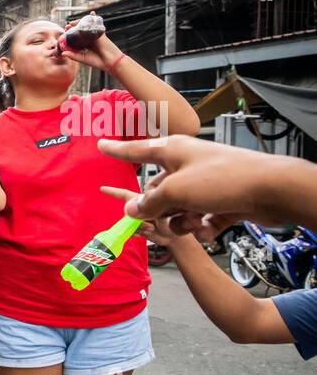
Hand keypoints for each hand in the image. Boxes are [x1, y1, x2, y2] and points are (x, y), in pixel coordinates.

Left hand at [57, 13, 123, 70]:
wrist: (109, 62)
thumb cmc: (96, 61)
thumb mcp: (82, 58)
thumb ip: (73, 55)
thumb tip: (62, 54)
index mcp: (82, 45)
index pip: (74, 38)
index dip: (68, 34)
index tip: (63, 32)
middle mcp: (87, 39)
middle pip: (79, 31)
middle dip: (73, 27)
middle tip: (67, 26)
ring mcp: (93, 35)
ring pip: (86, 27)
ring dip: (80, 22)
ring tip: (73, 22)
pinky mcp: (100, 33)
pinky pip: (97, 24)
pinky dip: (94, 18)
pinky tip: (92, 13)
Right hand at [97, 135, 292, 238]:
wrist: (272, 190)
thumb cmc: (224, 179)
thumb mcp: (176, 191)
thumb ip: (149, 202)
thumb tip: (131, 210)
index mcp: (173, 151)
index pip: (137, 150)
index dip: (117, 150)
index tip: (101, 145)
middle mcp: (187, 164)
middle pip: (158, 190)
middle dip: (158, 210)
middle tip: (159, 221)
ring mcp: (205, 182)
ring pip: (178, 207)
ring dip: (182, 222)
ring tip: (196, 224)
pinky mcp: (220, 198)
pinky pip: (199, 216)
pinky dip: (202, 226)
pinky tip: (210, 229)